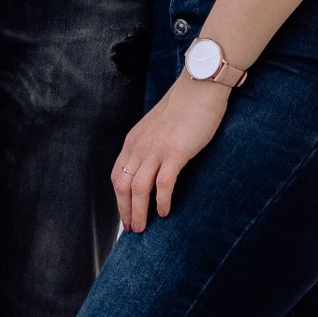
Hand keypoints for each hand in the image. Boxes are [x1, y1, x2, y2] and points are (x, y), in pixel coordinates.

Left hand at [111, 68, 229, 231]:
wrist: (199, 87)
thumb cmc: (183, 107)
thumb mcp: (157, 127)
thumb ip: (150, 146)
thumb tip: (152, 169)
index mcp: (134, 141)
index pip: (117, 176)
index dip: (119, 199)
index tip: (125, 215)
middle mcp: (140, 146)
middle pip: (123, 186)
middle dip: (125, 211)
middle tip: (133, 229)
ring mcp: (157, 149)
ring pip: (138, 188)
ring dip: (139, 212)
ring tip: (143, 227)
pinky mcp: (176, 152)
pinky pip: (164, 183)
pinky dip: (162, 201)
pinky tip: (164, 212)